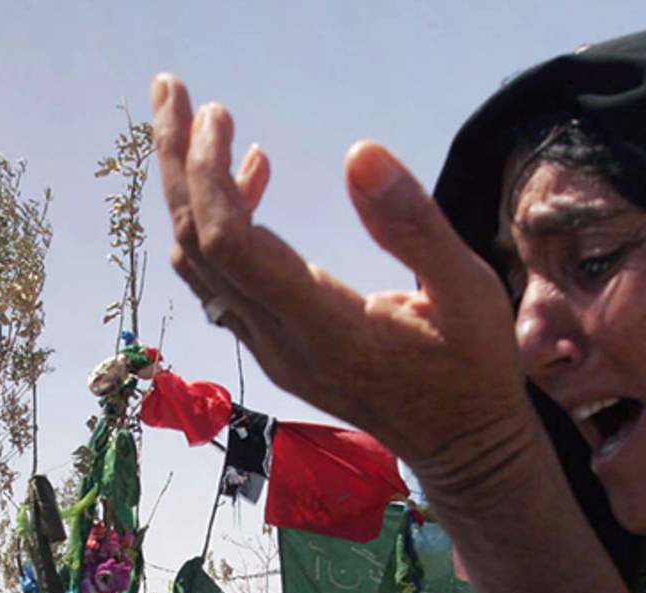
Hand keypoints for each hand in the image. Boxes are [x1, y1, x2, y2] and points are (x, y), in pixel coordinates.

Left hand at [152, 74, 536, 487]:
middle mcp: (280, 343)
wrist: (462, 449)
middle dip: (177, 164)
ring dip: (188, 190)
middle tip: (171, 90)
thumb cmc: (473, 371)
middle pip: (198, 247)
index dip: (208, 178)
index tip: (215, 115)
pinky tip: (254, 173)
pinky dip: (218, 222)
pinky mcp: (273, 346)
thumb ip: (413, 224)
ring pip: (200, 264)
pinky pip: (221, 279)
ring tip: (200, 119)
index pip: (231, 248)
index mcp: (324, 329)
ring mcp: (270, 349)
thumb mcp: (467, 291)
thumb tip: (359, 153)